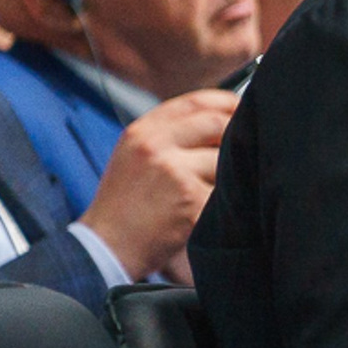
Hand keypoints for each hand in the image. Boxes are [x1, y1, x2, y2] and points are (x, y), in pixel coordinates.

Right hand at [79, 90, 236, 278]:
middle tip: (240, 152)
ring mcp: (174, 172)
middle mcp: (156, 146)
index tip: (241, 109)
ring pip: (224, 161)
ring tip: (203, 194)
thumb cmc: (126, 205)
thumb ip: (170, 135)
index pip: (195, 101)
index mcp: (142, 132)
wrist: (107, 247)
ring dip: (224, 177)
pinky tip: (201, 213)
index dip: (225, 102)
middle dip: (234, 138)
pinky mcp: (191, 200)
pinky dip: (222, 203)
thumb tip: (222, 120)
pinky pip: (224, 192)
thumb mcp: (135, 156)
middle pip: (218, 124)